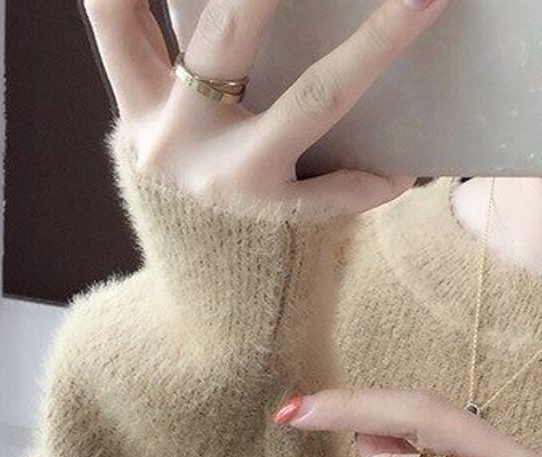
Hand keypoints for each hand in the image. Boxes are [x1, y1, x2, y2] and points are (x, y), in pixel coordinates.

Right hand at [81, 0, 448, 211]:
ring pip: (318, 95)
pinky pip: (351, 185)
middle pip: (226, 27)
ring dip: (379, 41)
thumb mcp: (172, 158)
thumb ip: (184, 96)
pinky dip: (380, 174)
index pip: (114, 15)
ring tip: (427, 1)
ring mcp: (237, 183)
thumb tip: (246, 19)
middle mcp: (180, 140)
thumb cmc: (205, 233)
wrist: (213, 338)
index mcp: (143, 112)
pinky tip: (402, 169)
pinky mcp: (288, 223)